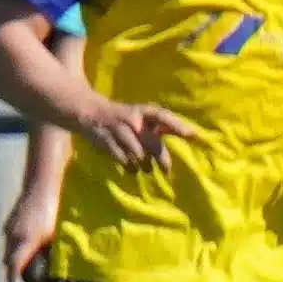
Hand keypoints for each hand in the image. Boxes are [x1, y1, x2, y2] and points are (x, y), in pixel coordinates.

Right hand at [0, 192, 56, 281]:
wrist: (41, 185)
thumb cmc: (53, 210)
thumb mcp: (55, 234)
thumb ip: (49, 251)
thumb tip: (50, 266)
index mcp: (25, 241)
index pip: (14, 264)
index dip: (12, 278)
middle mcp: (13, 235)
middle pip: (8, 258)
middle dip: (13, 268)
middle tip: (24, 276)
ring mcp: (10, 226)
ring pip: (7, 247)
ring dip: (14, 256)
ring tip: (26, 259)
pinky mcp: (10, 219)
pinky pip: (9, 237)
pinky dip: (14, 244)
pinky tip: (26, 242)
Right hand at [75, 95, 197, 168]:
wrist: (90, 113)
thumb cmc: (125, 116)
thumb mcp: (143, 115)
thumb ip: (164, 125)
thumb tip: (192, 134)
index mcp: (143, 111)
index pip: (162, 116)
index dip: (177, 124)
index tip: (192, 135)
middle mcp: (132, 120)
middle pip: (151, 142)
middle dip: (161, 158)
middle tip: (167, 170)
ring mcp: (118, 130)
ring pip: (137, 153)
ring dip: (144, 164)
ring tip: (147, 169)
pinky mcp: (106, 141)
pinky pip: (122, 158)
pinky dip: (129, 166)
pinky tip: (131, 169)